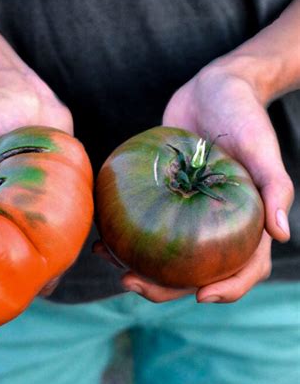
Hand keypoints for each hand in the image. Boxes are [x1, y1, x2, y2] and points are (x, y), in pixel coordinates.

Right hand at [0, 69, 71, 332]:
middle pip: (2, 272)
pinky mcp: (63, 199)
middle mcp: (4, 223)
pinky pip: (65, 230)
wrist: (16, 96)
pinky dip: (62, 248)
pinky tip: (58, 263)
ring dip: (35, 280)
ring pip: (36, 259)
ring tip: (31, 291)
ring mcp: (33, 215)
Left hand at [96, 63, 292, 303]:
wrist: (214, 86)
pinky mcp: (164, 192)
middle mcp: (217, 220)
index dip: (228, 288)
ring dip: (138, 263)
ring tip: (107, 258)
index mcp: (247, 219)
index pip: (246, 266)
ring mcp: (188, 208)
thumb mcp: (261, 145)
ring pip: (166, 251)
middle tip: (130, 281)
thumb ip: (274, 186)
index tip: (200, 297)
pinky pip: (145, 219)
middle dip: (164, 286)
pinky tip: (101, 232)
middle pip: (196, 269)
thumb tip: (282, 234)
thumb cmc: (244, 113)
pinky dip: (125, 230)